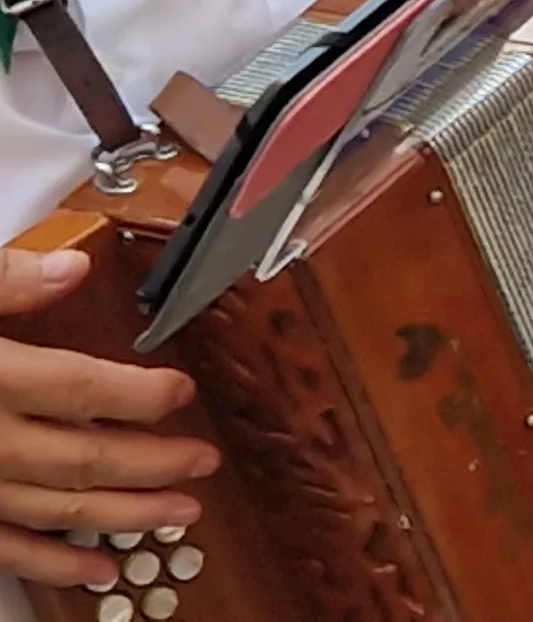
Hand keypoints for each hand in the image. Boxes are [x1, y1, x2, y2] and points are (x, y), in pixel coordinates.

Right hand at [0, 249, 215, 587]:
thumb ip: (3, 281)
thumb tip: (71, 269)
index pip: (79, 390)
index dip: (140, 395)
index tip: (182, 392)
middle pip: (82, 459)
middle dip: (153, 463)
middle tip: (204, 460)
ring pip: (54, 510)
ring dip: (124, 515)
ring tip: (180, 513)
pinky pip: (2, 547)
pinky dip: (52, 564)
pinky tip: (101, 571)